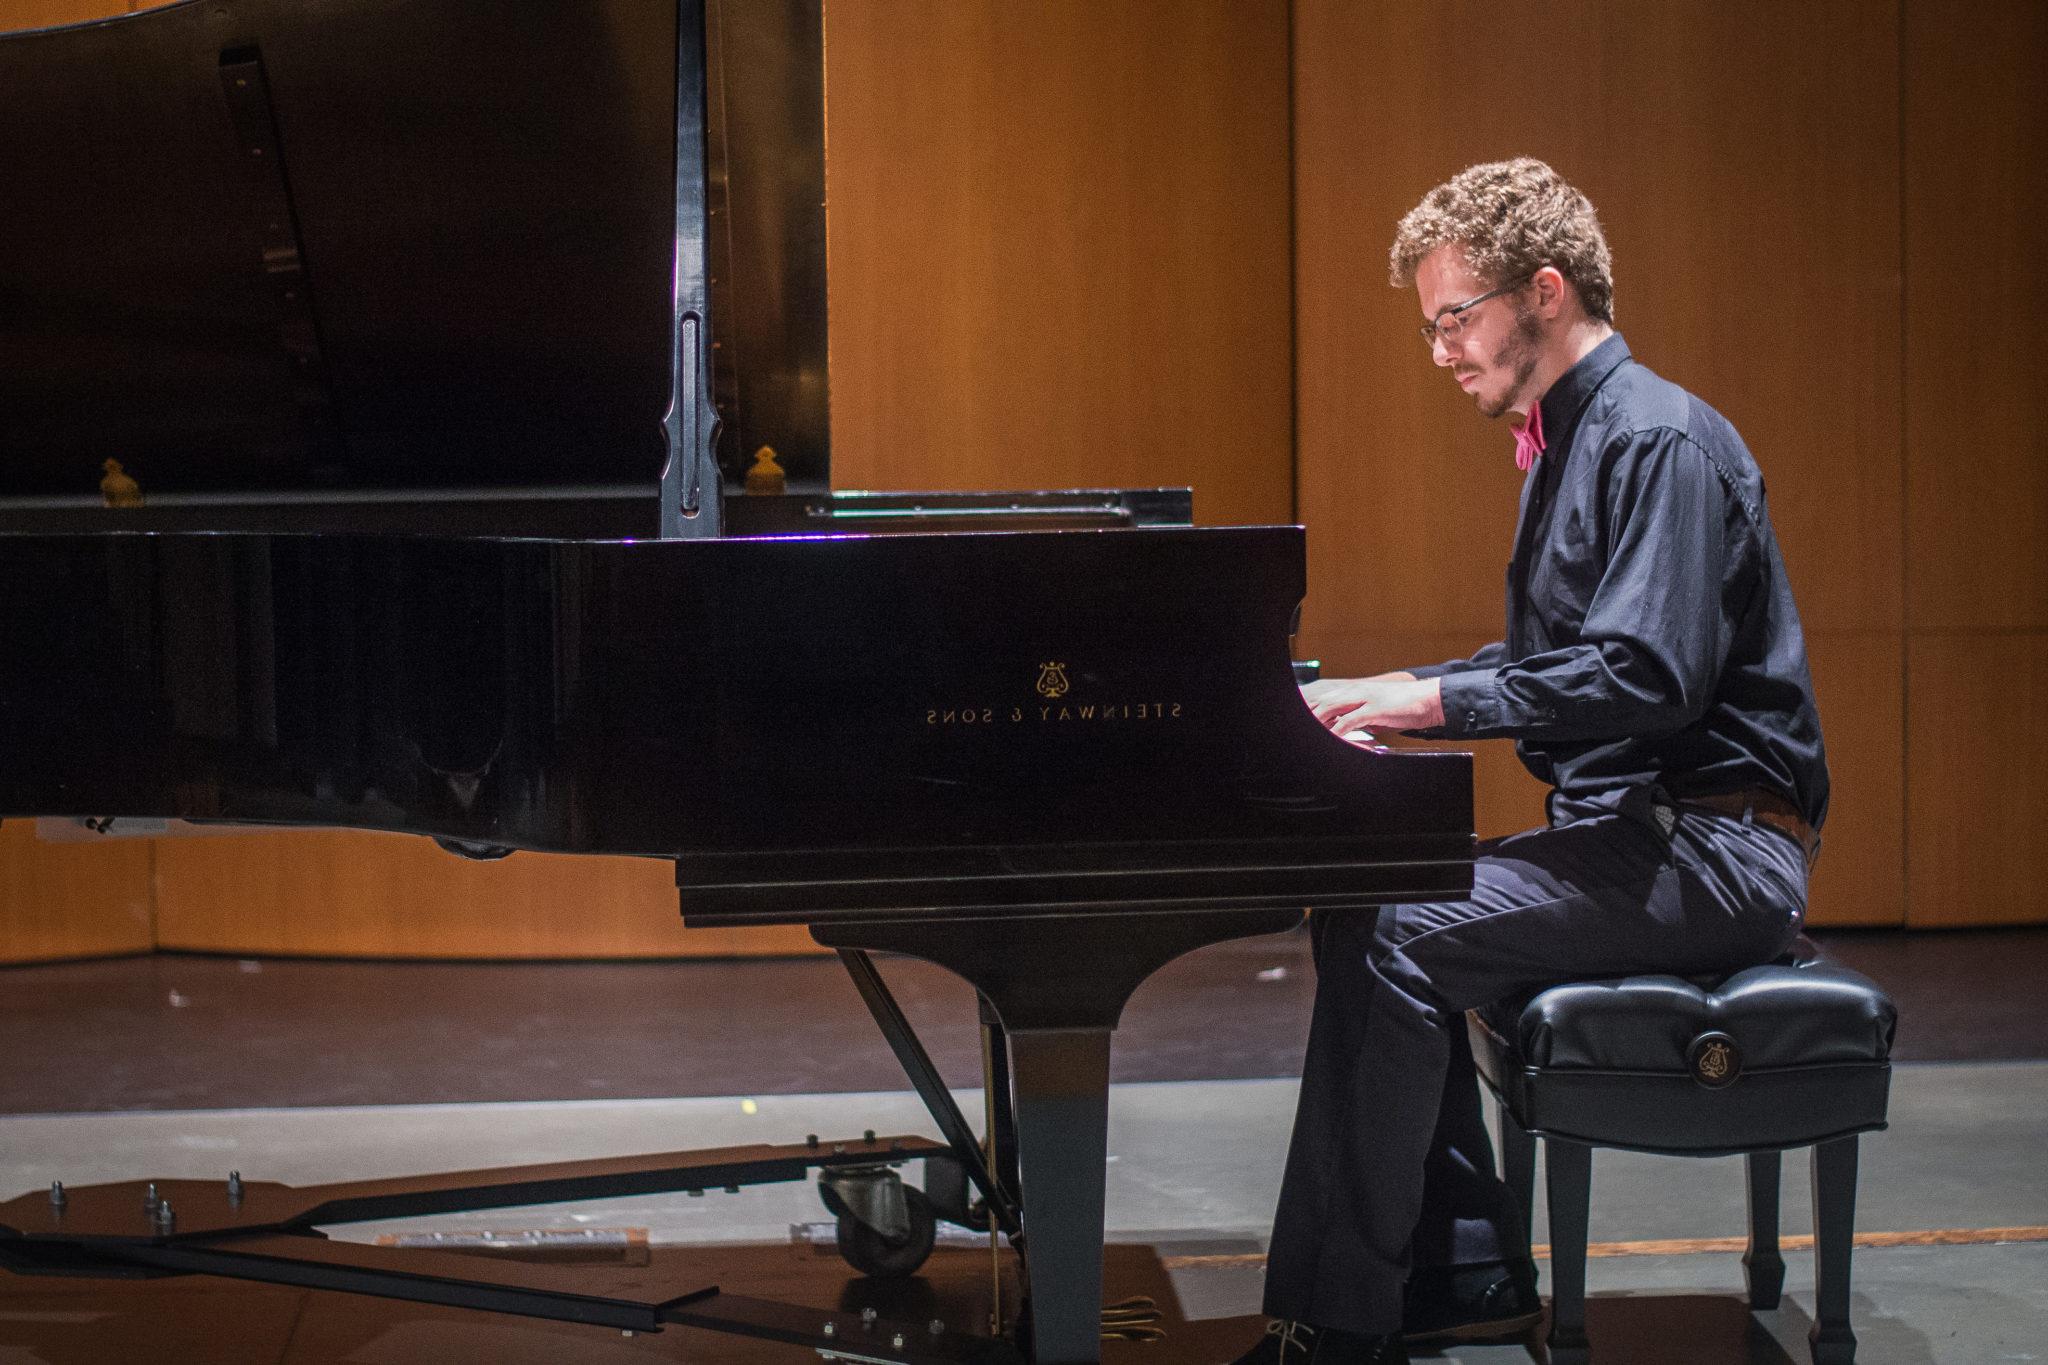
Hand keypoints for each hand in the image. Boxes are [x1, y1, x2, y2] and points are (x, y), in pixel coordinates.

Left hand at [1300, 674, 1443, 735]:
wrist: (1428, 700)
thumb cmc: (1401, 707)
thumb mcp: (1372, 711)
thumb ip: (1353, 717)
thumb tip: (1338, 730)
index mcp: (1352, 690)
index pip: (1320, 696)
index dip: (1306, 706)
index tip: (1293, 718)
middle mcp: (1354, 690)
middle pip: (1320, 700)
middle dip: (1305, 713)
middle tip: (1292, 728)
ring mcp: (1364, 697)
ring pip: (1330, 707)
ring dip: (1317, 721)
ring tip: (1306, 733)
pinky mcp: (1375, 707)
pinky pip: (1351, 720)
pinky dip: (1339, 730)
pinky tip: (1332, 738)